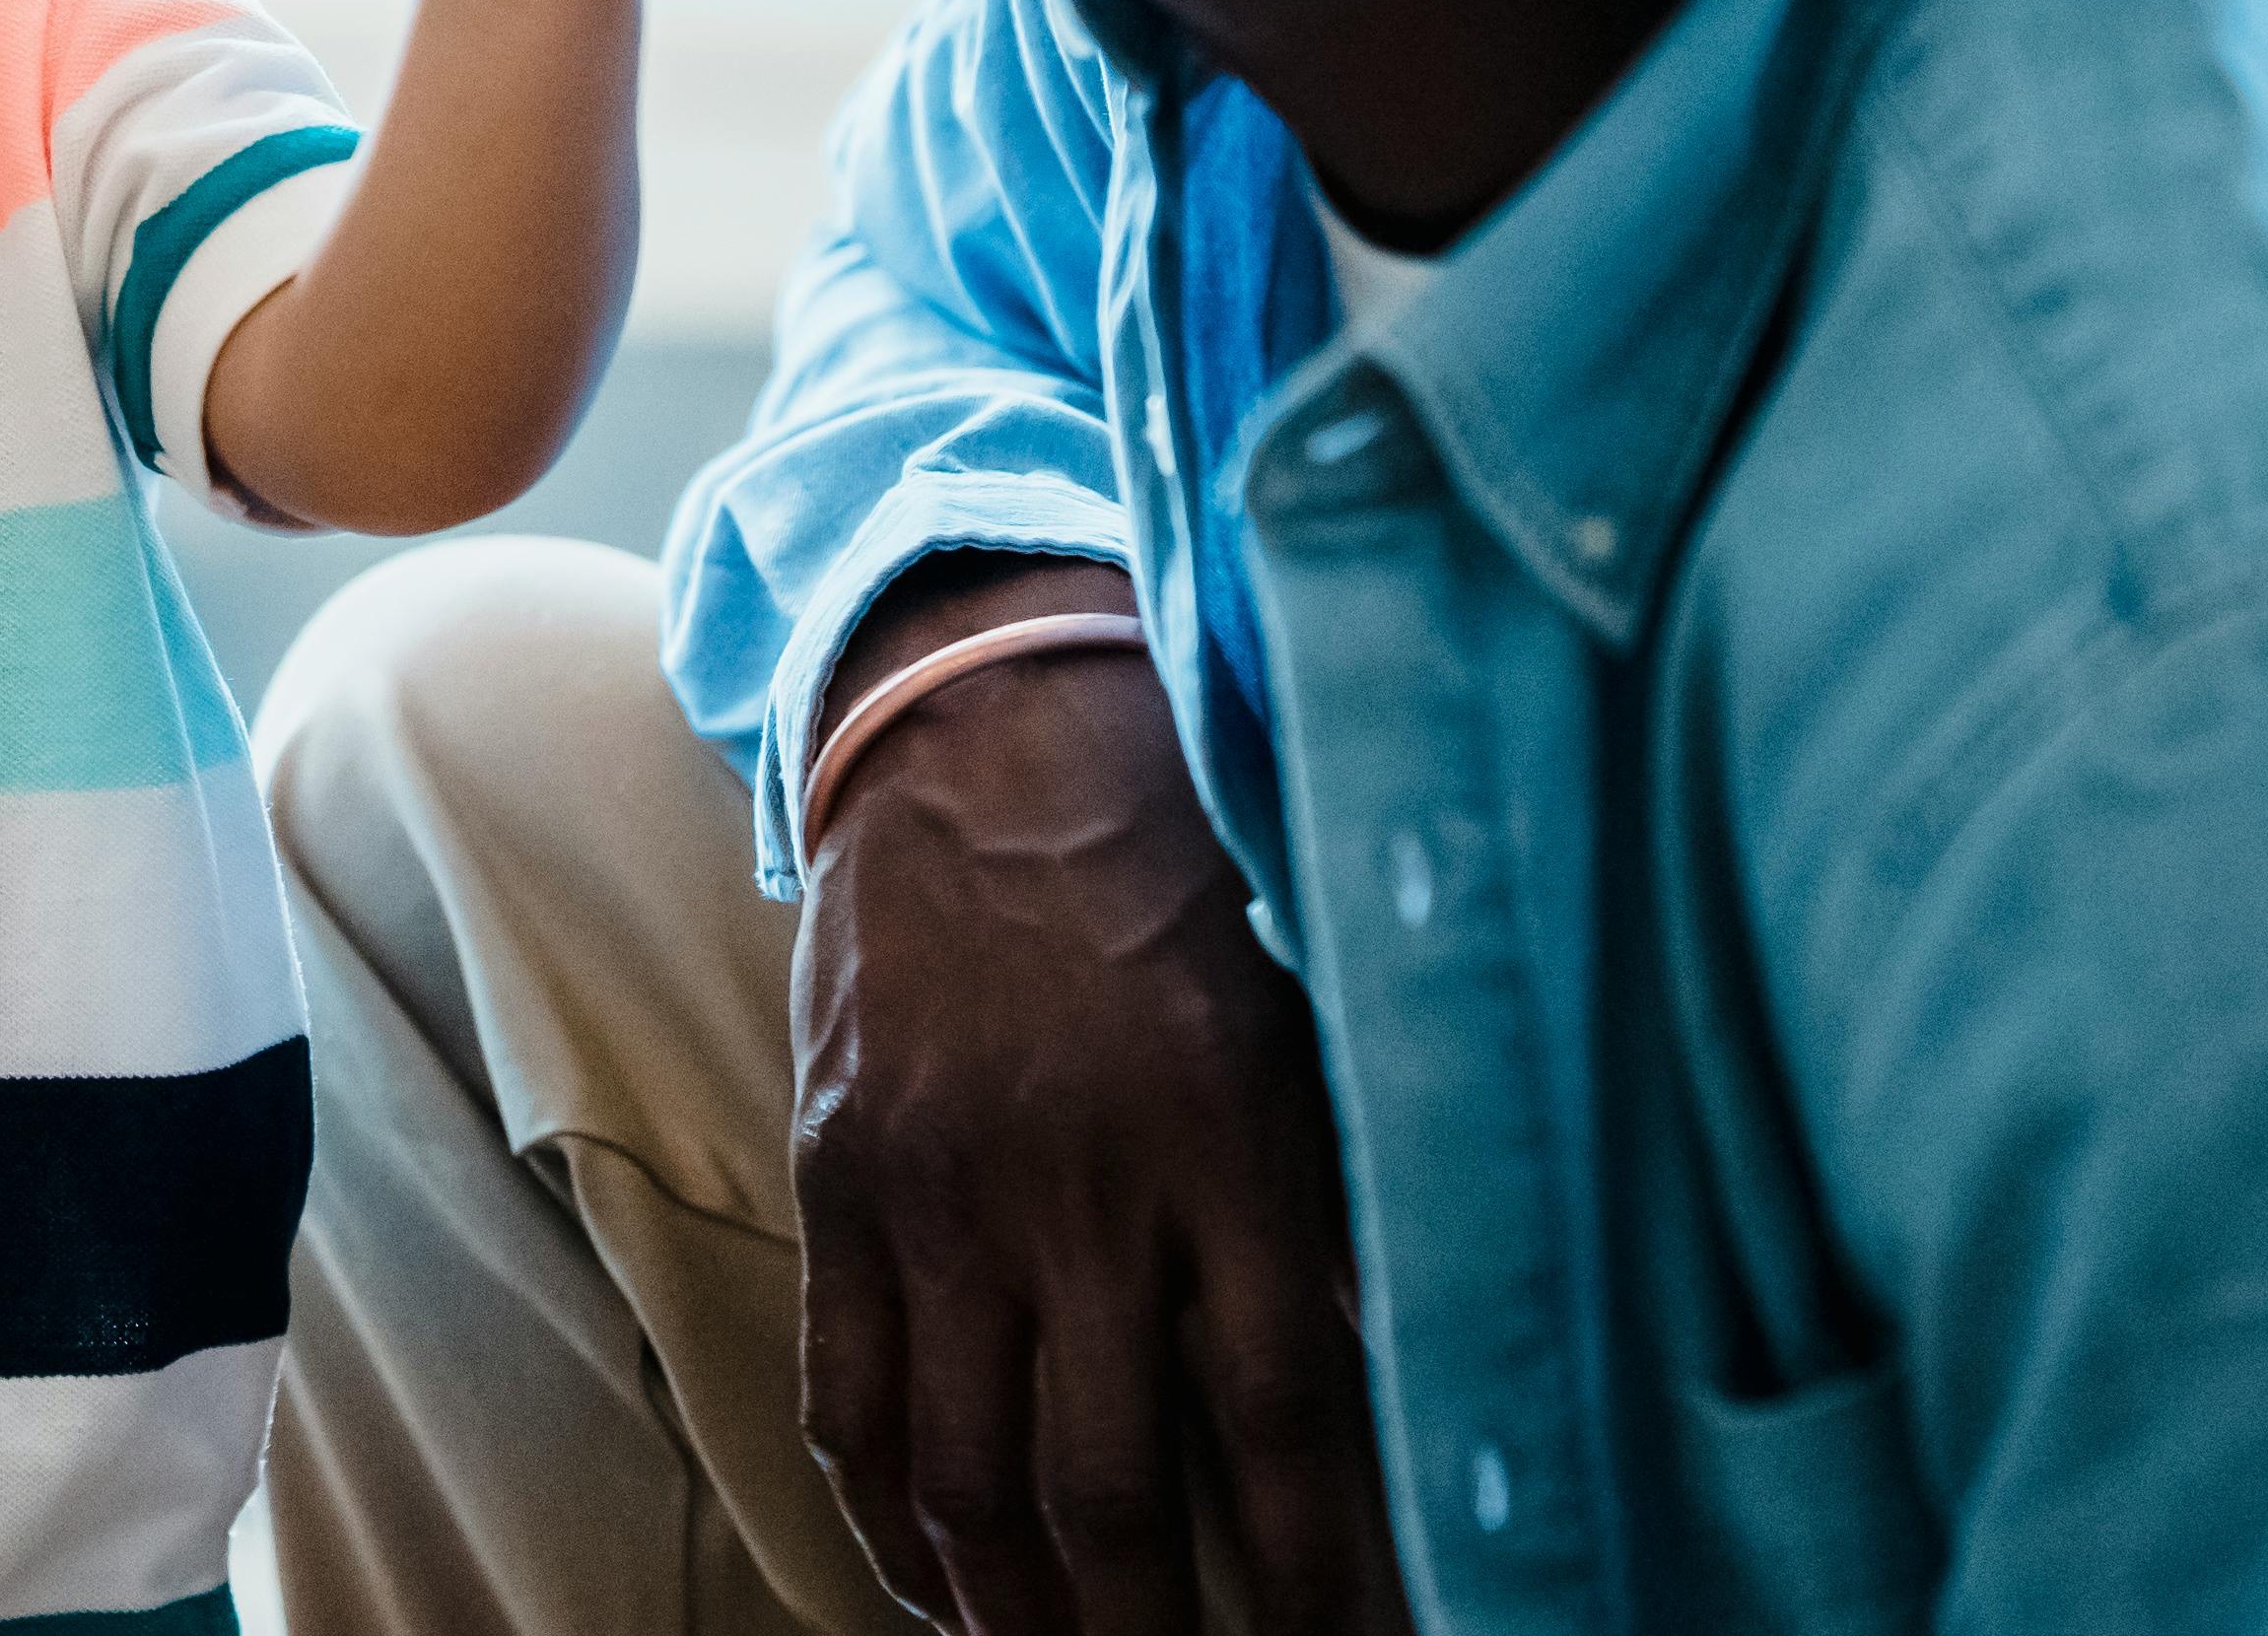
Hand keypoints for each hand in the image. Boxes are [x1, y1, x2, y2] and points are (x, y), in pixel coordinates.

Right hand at [791, 559, 1407, 1634]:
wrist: (981, 720)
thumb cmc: (1188, 863)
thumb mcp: (1314, 1012)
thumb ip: (1355, 1200)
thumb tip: (1427, 1401)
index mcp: (1228, 1144)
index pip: (1289, 1438)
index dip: (1322, 1592)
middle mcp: (1076, 1187)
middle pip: (1107, 1501)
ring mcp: (937, 1189)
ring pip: (965, 1480)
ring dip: (1016, 1617)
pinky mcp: (840, 1175)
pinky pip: (850, 1396)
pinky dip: (889, 1521)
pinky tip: (938, 1586)